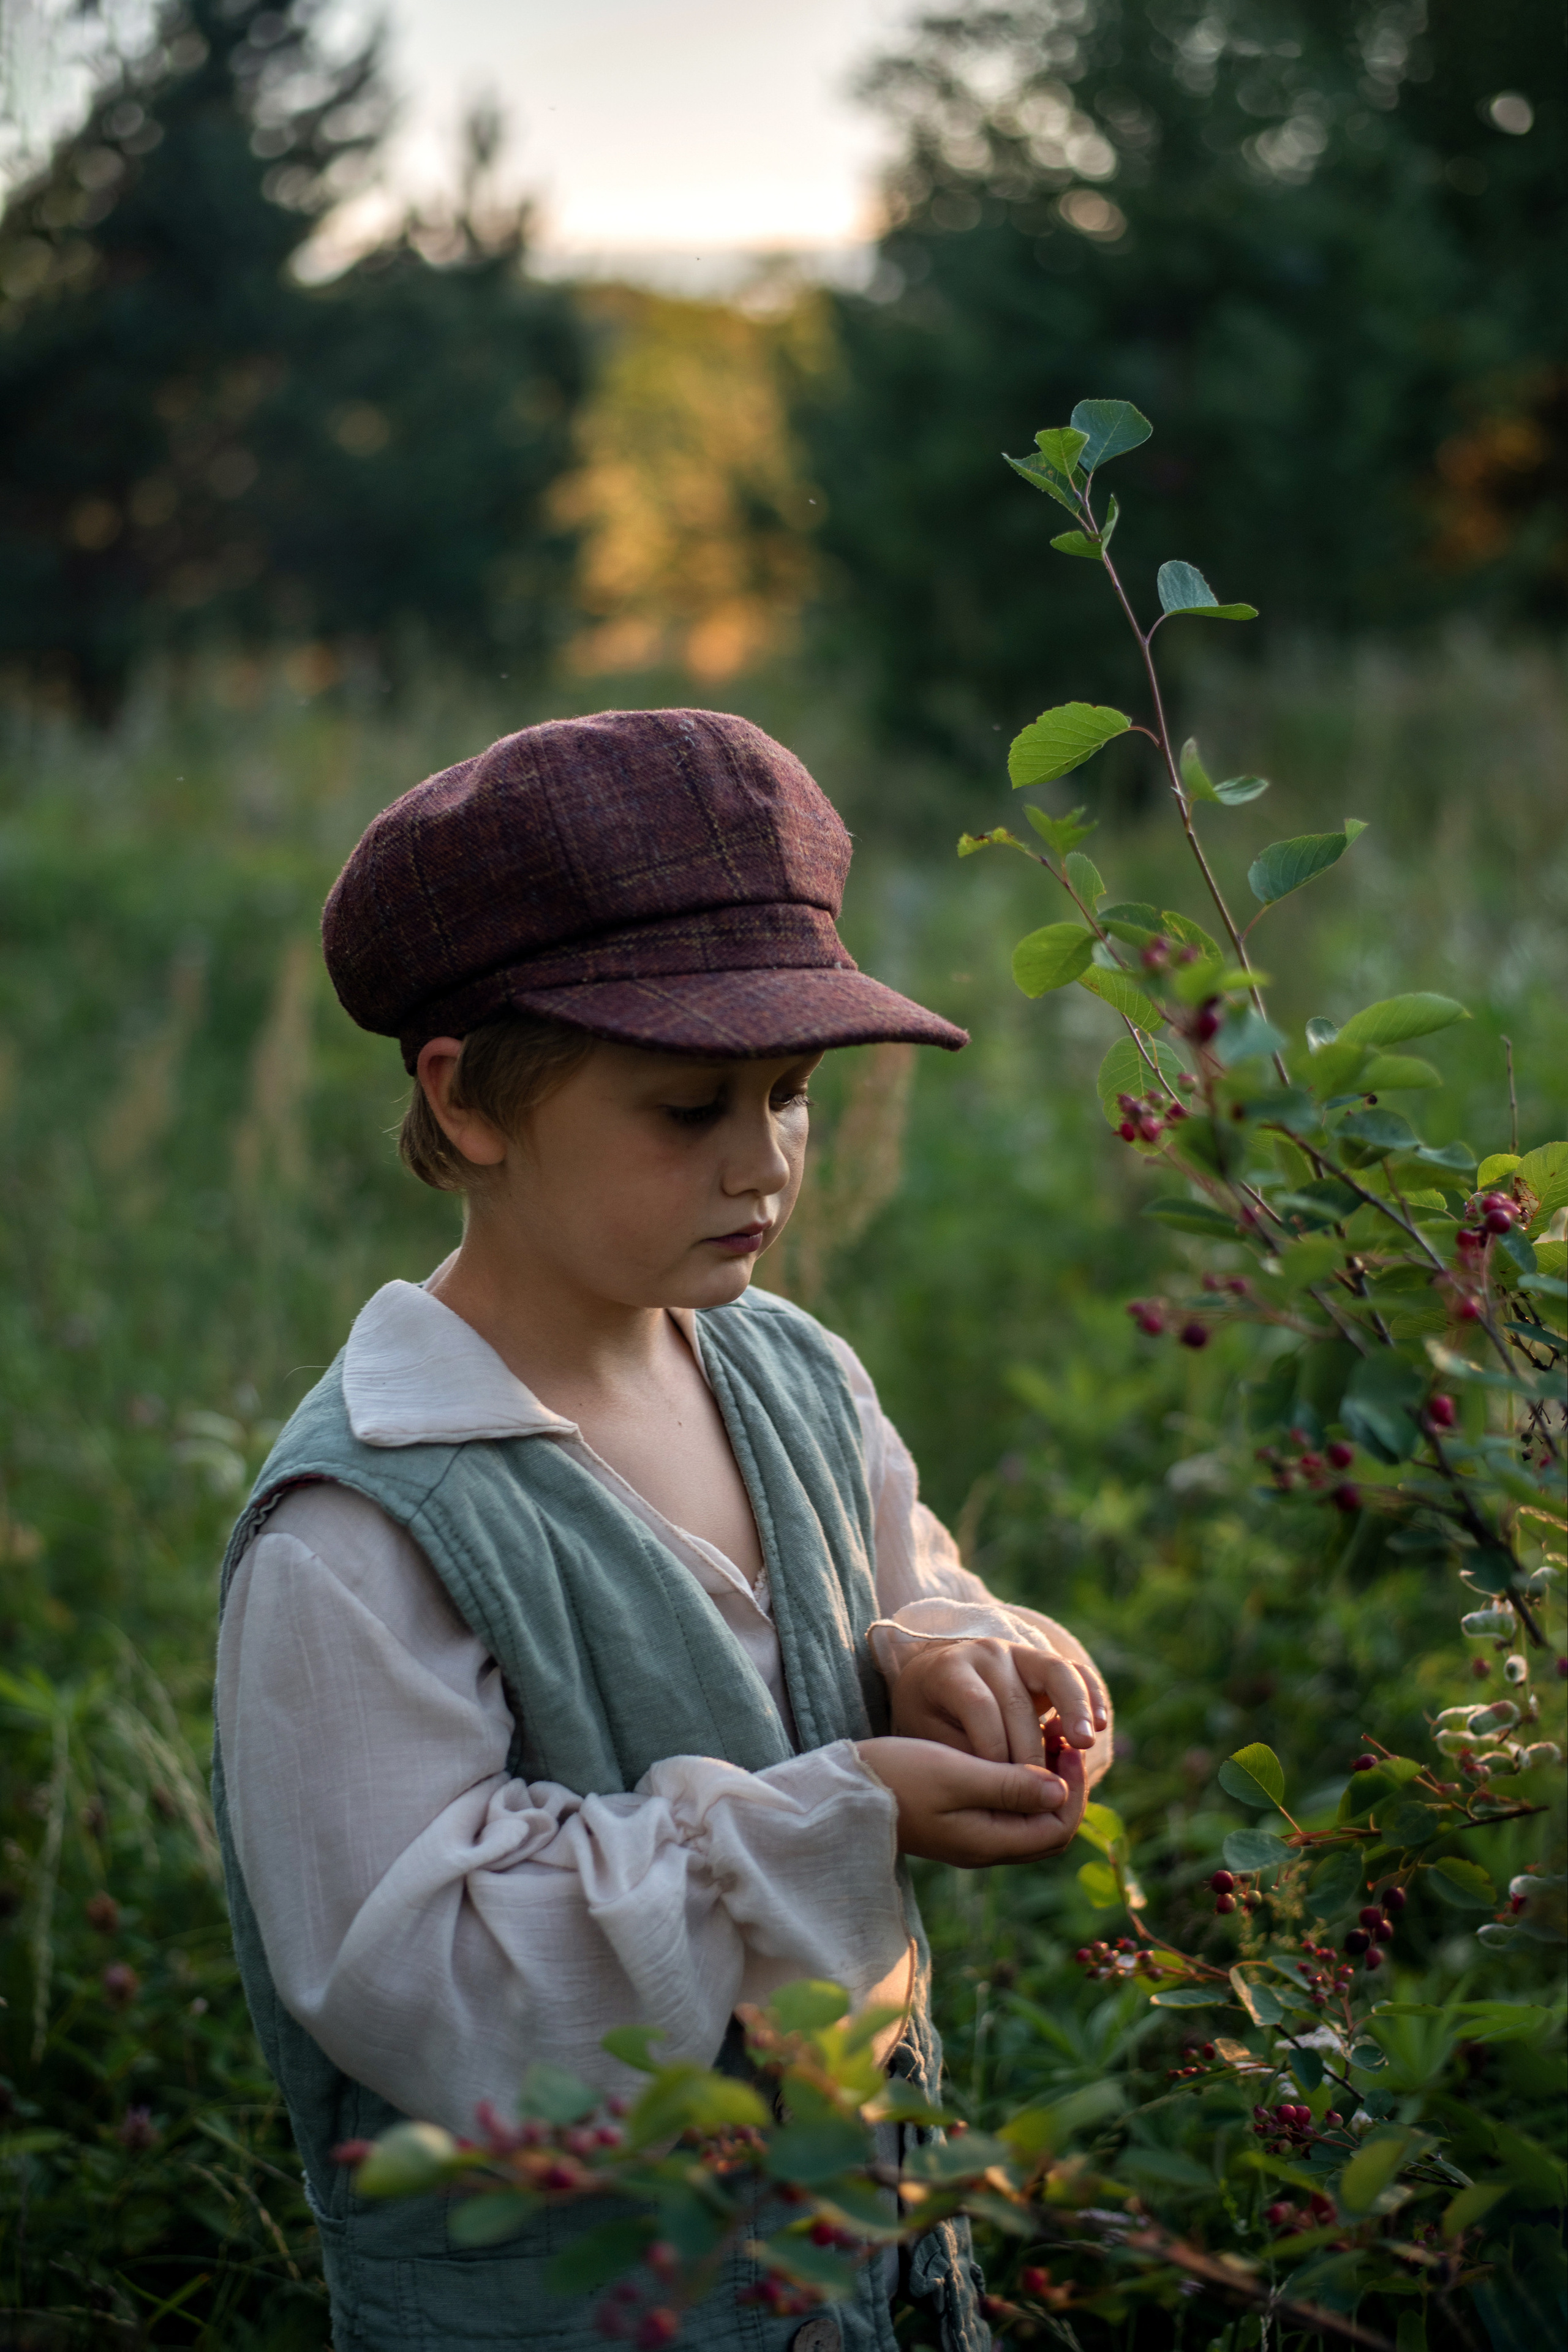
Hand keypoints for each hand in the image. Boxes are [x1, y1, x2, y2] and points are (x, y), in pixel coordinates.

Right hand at [856, 1736, 1086, 1867]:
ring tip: (1040, 1740)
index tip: (1065, 1745)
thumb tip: (1060, 1791)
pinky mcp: (957, 1822)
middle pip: (1049, 1828)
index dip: (1072, 1789)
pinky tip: (1012, 1750)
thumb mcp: (953, 1774)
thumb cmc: (894, 1777)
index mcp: (987, 1842)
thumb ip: (1008, 1786)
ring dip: (1044, 1783)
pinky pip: (1007, 1810)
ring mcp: (971, 1837)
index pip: (1058, 1828)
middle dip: (1064, 1786)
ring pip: (1030, 1819)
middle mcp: (985, 1847)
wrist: (841, 1791)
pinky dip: (1020, 1783)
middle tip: (1060, 1741)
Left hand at [889, 1635, 1105, 1766]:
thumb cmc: (930, 1719)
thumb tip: (1002, 1785)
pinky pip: (1075, 1672)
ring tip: (1084, 1745)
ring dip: (1074, 1710)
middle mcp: (987, 1653)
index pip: (978, 1707)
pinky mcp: (1044, 1663)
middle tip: (1041, 1789)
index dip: (993, 1748)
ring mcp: (1020, 1653)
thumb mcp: (929, 1738)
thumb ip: (964, 1756)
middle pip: (1017, 1699)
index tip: (1002, 1785)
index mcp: (950, 1670)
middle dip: (1031, 1748)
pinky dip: (1092, 1695)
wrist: (933, 1682)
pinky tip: (1101, 1725)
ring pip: (1055, 1672)